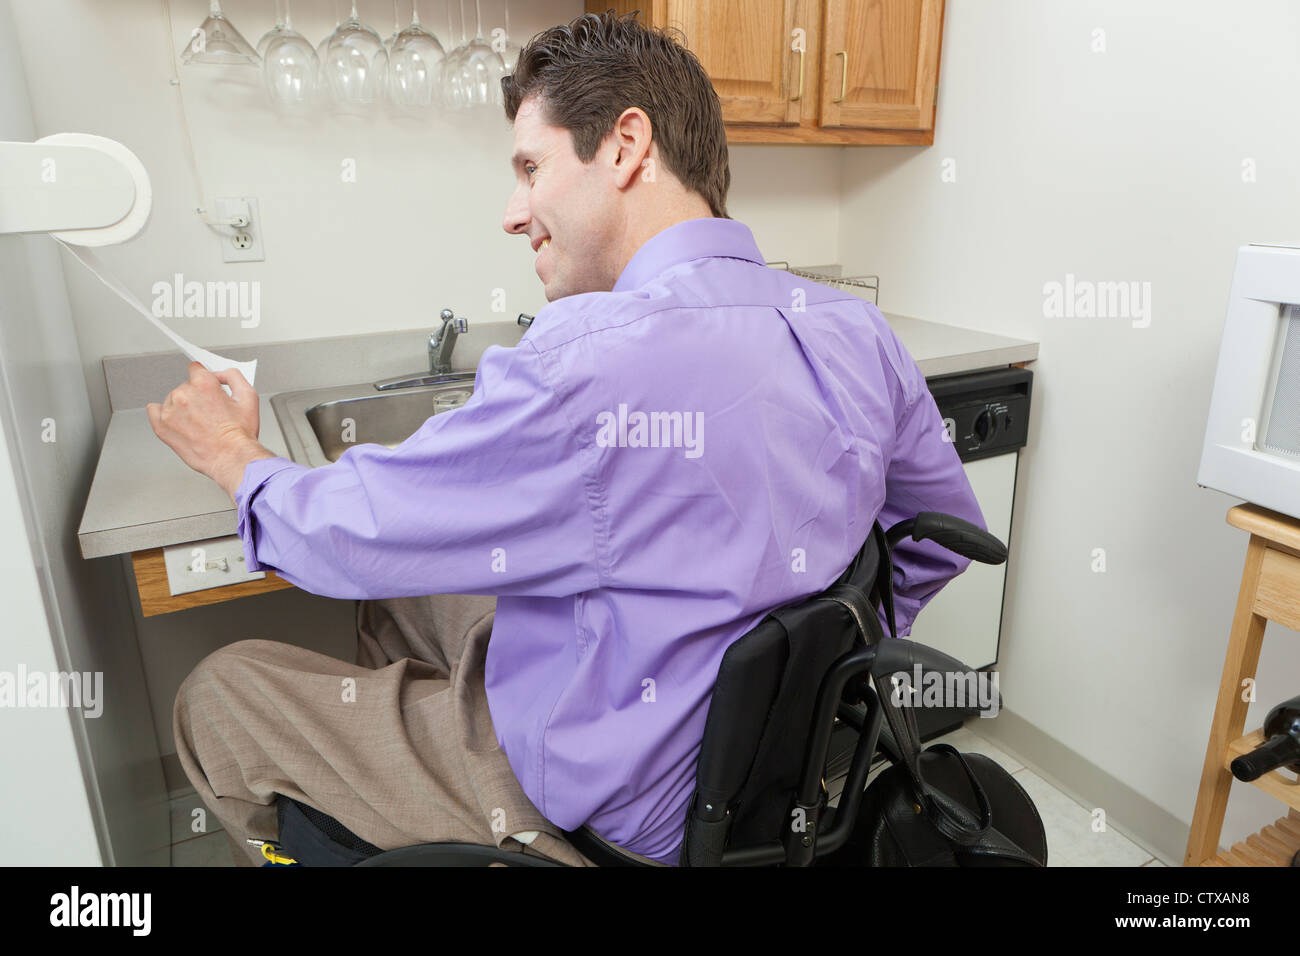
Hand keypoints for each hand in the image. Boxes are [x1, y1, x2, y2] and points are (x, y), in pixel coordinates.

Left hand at [146, 363, 271, 496]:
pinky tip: (177, 421)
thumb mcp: (249, 397)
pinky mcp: (161, 425)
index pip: (195, 368)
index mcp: (203, 384)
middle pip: (186, 385)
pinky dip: (163, 413)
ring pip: (172, 399)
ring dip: (183, 407)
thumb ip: (233, 377)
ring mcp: (170, 410)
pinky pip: (153, 411)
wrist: (231, 458)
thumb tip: (220, 375)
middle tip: (210, 413)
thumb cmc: (240, 434)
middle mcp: (184, 394)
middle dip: (197, 396)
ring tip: (199, 423)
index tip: (207, 388)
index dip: (204, 379)